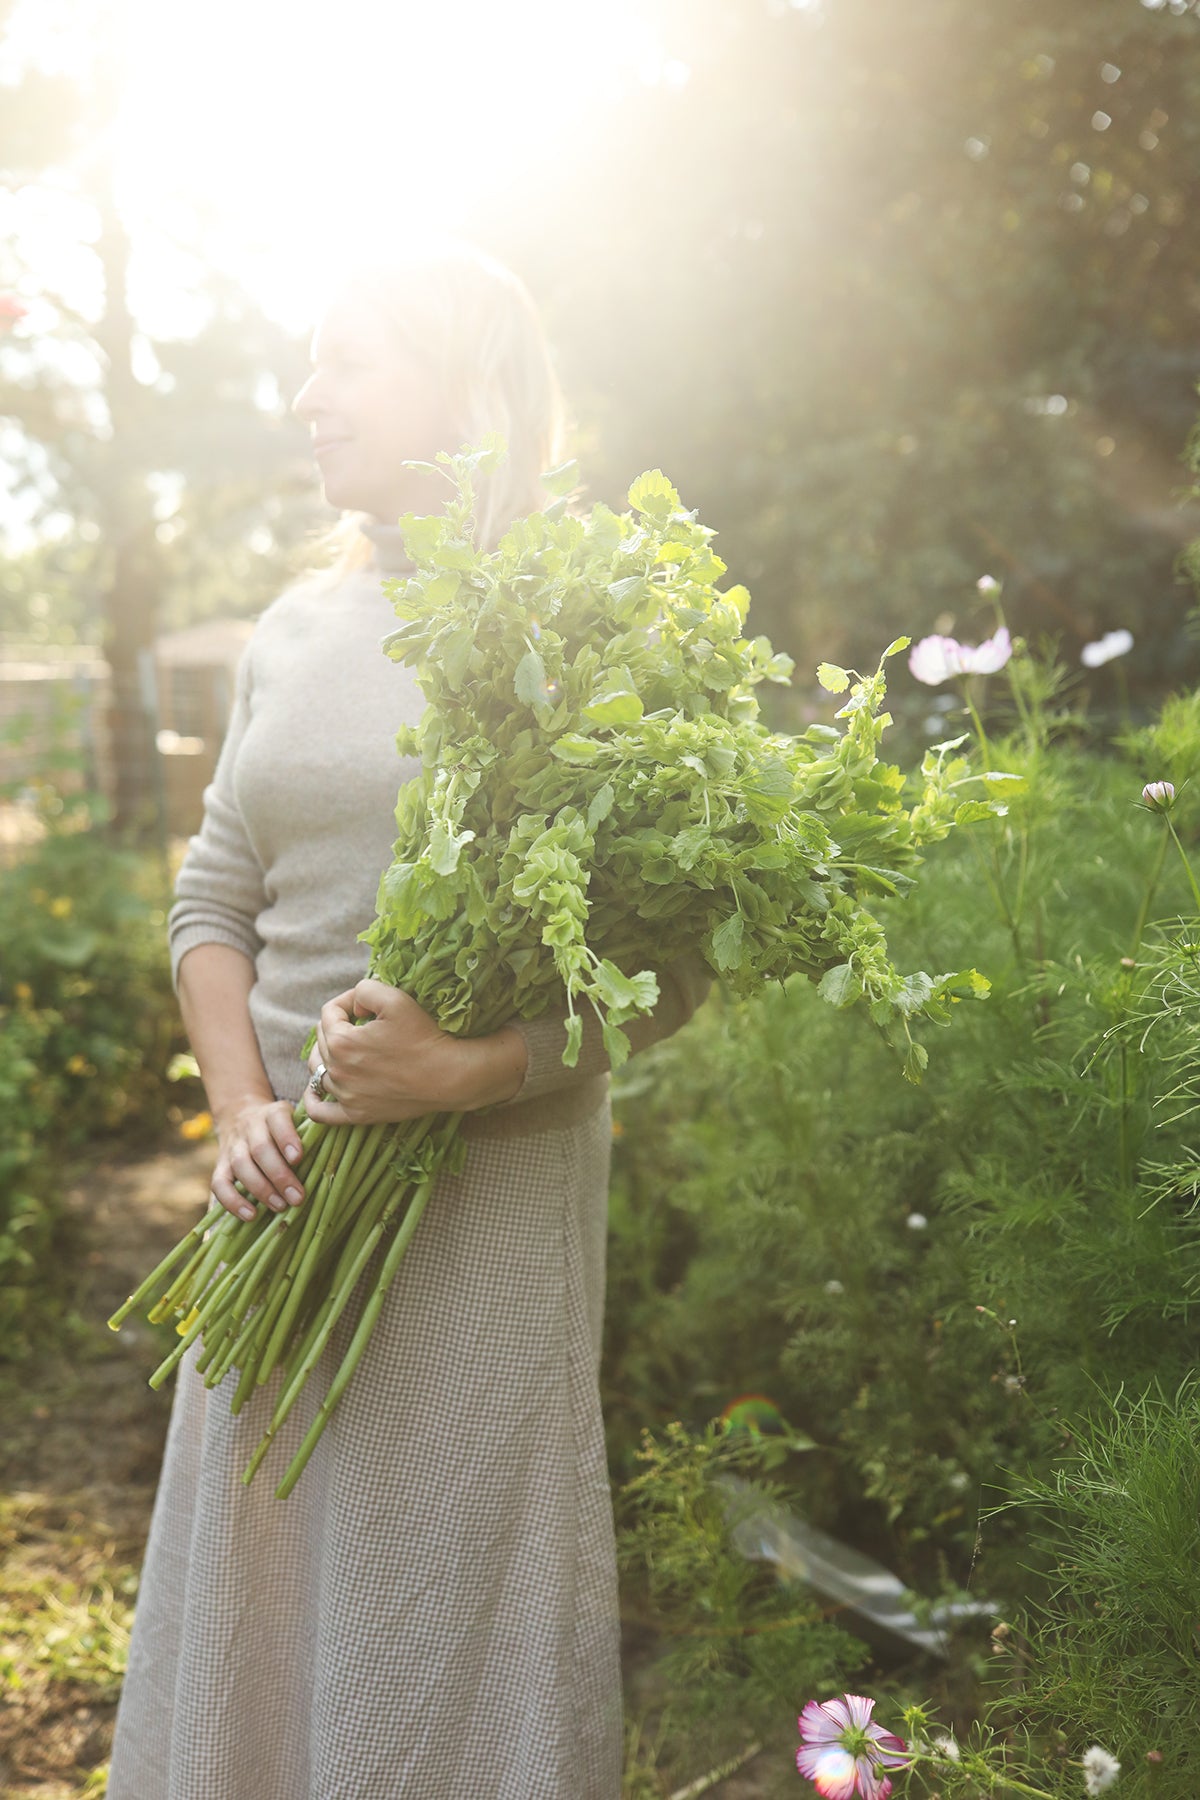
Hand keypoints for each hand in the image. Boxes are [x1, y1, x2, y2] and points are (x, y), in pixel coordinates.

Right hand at [211, 1096, 305, 1222]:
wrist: (240, 1116)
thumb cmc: (280, 1128)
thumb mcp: (295, 1120)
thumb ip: (309, 1134)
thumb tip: (332, 1159)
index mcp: (272, 1114)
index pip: (278, 1120)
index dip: (287, 1138)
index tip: (298, 1158)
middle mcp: (250, 1127)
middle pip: (260, 1149)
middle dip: (280, 1175)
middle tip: (297, 1197)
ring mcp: (233, 1146)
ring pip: (241, 1166)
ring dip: (261, 1189)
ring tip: (280, 1206)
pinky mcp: (220, 1165)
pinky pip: (219, 1183)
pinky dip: (233, 1201)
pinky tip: (251, 1215)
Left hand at [303, 977, 527, 1125]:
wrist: (448, 1076)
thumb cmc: (423, 1036)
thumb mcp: (395, 998)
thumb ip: (365, 990)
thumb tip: (354, 1006)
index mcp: (341, 1041)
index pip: (329, 1012)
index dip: (347, 1001)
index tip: (367, 1003)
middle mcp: (337, 1070)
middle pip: (322, 1040)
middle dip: (339, 1026)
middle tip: (365, 1023)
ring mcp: (345, 1095)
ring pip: (318, 1070)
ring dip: (328, 1055)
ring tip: (347, 1048)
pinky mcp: (357, 1114)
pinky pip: (321, 1113)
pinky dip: (313, 1101)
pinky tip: (316, 1092)